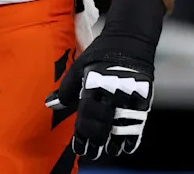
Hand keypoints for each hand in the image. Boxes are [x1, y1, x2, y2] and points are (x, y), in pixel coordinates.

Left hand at [45, 0, 164, 160]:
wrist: (129, 40)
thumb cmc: (100, 54)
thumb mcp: (79, 68)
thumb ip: (66, 90)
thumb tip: (50, 104)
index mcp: (93, 85)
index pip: (85, 118)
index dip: (81, 136)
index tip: (78, 147)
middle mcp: (111, 93)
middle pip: (102, 127)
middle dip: (95, 143)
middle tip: (91, 153)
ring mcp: (128, 97)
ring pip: (120, 129)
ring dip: (112, 143)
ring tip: (106, 151)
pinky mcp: (143, 98)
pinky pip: (137, 124)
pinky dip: (130, 138)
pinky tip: (124, 147)